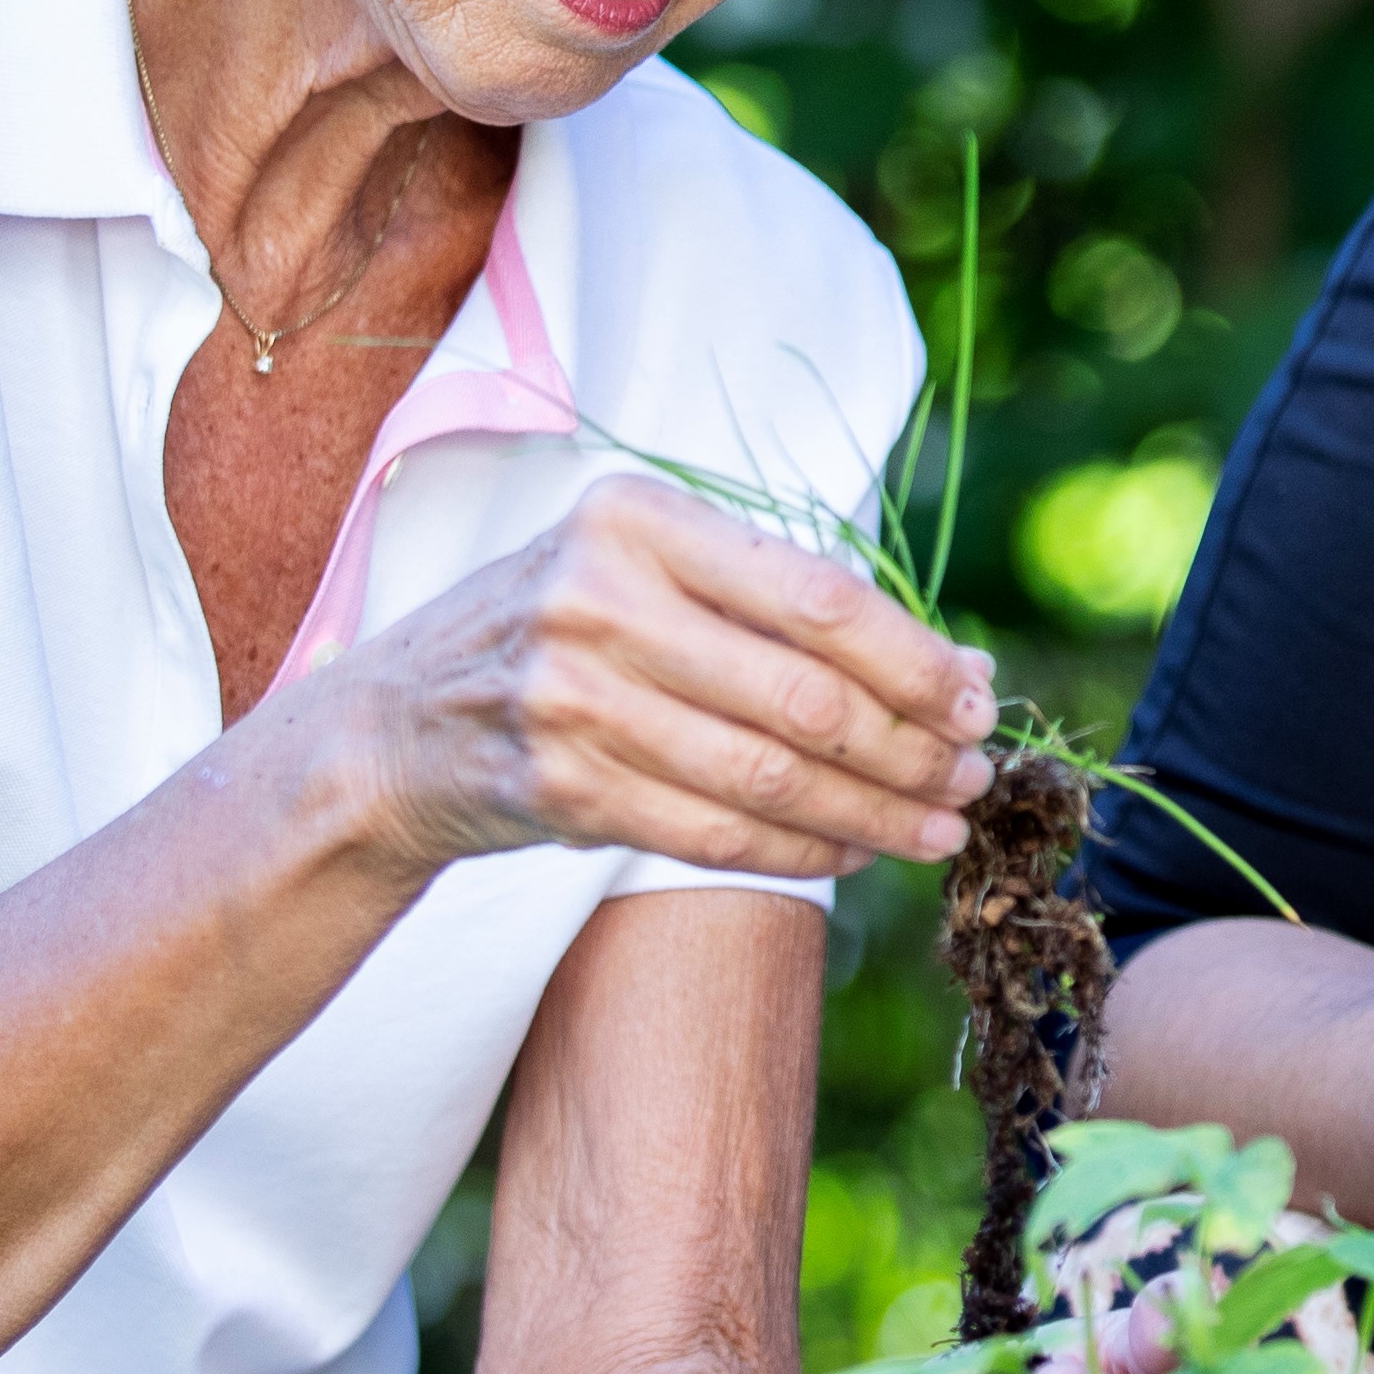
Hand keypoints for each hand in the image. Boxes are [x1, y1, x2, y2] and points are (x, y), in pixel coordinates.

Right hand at [318, 473, 994, 879]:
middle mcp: (599, 599)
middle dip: (912, 747)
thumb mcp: (643, 572)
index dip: (916, 660)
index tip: (979, 698)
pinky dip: (801, 850)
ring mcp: (571, 699)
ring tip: (939, 826)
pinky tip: (853, 852)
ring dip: (874, 812)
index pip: (818, 598)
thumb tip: (954, 664)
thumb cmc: (557, 632)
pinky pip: (715, 833)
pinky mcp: (559, 789)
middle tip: (976, 776)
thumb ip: (778, 604)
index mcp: (638, 521)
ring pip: (768, 777)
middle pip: (805, 696)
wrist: (393, 725)